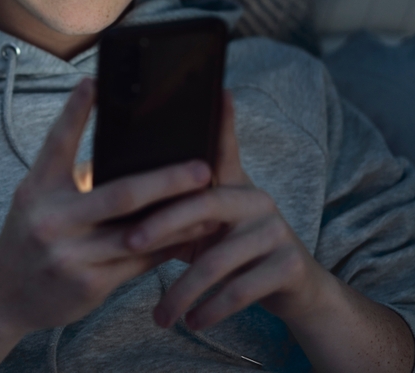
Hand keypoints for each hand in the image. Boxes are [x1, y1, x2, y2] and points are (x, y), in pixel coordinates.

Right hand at [0, 78, 218, 335]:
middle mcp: (52, 219)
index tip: (95, 81)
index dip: (76, 110)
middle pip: (120, 194)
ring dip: (179, 217)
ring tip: (209, 202)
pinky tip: (189, 235)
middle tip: (202, 168)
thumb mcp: (36, 199)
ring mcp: (70, 254)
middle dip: (167, 180)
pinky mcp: (88, 284)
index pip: (57, 142)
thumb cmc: (29, 237)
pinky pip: (138, 263)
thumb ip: (69, 177)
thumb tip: (121, 149)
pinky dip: (166, 247)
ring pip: (139, 233)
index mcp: (37, 189)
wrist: (3, 296)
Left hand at [124, 91, 331, 330]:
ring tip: (160, 313)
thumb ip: (178, 200)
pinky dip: (213, 308)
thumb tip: (124, 184)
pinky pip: (244, 288)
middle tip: (129, 242)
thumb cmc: (231, 249)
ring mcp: (277, 230)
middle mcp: (257, 198)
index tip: (218, 91)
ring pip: (219, 258)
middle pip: (203, 205)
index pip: (219, 150)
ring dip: (184, 289)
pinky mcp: (290, 265)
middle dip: (162, 225)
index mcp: (232, 184)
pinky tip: (194, 322)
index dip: (220, 122)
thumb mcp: (206, 222)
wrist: (291, 289)